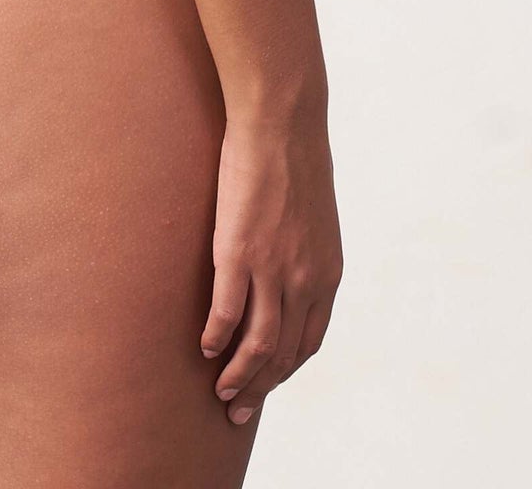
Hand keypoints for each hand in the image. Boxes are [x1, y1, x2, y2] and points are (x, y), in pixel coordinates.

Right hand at [200, 103, 341, 424]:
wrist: (283, 122)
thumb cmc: (295, 160)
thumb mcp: (314, 217)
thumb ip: (305, 252)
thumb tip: (290, 268)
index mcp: (326, 274)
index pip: (308, 342)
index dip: (285, 370)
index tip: (265, 384)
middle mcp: (305, 281)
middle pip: (283, 354)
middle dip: (260, 388)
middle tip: (237, 409)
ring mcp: (272, 270)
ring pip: (258, 346)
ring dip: (238, 377)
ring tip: (220, 393)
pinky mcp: (239, 254)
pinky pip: (226, 313)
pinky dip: (217, 339)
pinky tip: (205, 348)